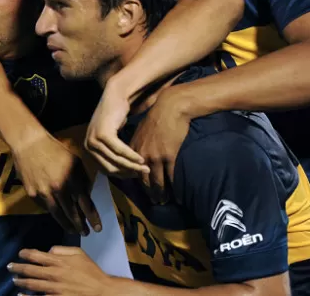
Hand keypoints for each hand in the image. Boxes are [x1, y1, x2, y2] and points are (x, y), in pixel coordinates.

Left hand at [9, 246, 115, 295]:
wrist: (101, 291)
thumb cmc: (91, 272)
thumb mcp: (79, 253)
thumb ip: (62, 249)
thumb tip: (49, 251)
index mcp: (59, 261)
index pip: (37, 255)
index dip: (26, 254)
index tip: (20, 253)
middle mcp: (54, 274)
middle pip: (30, 270)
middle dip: (18, 267)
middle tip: (9, 267)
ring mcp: (54, 288)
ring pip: (32, 284)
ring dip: (21, 281)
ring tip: (14, 280)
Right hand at [11, 132, 100, 235]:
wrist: (29, 144)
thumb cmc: (55, 150)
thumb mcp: (75, 161)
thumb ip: (82, 179)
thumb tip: (87, 195)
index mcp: (71, 180)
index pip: (85, 204)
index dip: (92, 218)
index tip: (98, 228)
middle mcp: (58, 189)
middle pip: (72, 213)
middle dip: (80, 225)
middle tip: (85, 233)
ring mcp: (44, 193)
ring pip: (57, 214)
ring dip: (66, 224)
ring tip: (72, 230)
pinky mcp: (32, 194)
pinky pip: (45, 207)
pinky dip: (53, 212)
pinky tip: (58, 215)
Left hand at [85, 83, 148, 176]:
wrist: (115, 97)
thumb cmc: (115, 117)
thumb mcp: (111, 138)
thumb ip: (112, 153)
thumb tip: (124, 173)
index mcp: (88, 149)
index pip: (105, 169)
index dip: (121, 174)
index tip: (135, 175)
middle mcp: (88, 146)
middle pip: (110, 167)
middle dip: (128, 172)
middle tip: (143, 172)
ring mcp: (94, 140)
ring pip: (116, 160)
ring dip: (132, 165)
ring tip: (145, 167)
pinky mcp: (103, 135)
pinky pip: (120, 150)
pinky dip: (131, 156)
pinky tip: (141, 158)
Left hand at [129, 85, 193, 202]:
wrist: (171, 107)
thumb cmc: (157, 117)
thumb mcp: (141, 130)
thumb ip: (138, 144)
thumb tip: (139, 155)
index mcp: (134, 148)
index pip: (132, 171)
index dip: (138, 182)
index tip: (143, 190)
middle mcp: (142, 155)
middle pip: (143, 180)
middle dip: (149, 192)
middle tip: (154, 201)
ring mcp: (155, 157)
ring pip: (157, 181)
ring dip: (160, 193)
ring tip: (164, 201)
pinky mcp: (169, 156)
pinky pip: (170, 176)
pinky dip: (173, 187)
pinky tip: (176, 194)